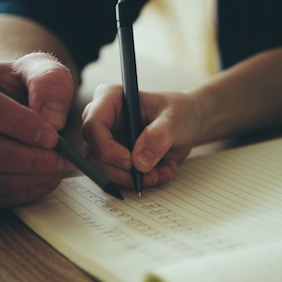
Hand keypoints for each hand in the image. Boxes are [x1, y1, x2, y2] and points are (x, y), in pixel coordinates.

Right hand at [0, 53, 75, 211]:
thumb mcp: (36, 69)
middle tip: (60, 159)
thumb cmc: (15, 88)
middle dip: (24, 158)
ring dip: (22, 180)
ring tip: (54, 170)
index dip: (15, 122)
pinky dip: (14, 196)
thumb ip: (49, 81)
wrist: (2, 109)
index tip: (52, 135)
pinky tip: (41, 182)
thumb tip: (52, 118)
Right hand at [81, 84, 200, 188]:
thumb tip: (140, 161)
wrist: (188, 123)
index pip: (93, 127)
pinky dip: (140, 182)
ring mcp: (107, 141)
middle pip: (94, 154)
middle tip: (150, 176)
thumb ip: (158, 136)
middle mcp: (104, 121)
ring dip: (132, 180)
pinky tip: (161, 171)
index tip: (130, 162)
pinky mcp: (116, 159)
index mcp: (110, 99)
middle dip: (121, 172)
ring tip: (159, 173)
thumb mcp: (175, 120)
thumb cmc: (179, 111)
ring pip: (104, 171)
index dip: (107, 149)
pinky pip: (119, 178)